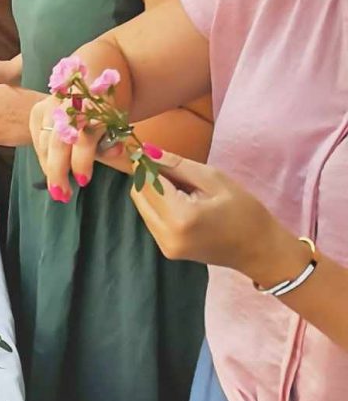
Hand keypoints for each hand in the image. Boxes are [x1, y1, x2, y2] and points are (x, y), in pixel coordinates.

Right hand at [28, 95, 128, 200]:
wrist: (90, 80)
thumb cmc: (105, 108)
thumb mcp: (114, 124)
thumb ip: (111, 142)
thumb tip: (116, 152)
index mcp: (92, 106)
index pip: (84, 137)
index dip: (83, 160)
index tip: (84, 181)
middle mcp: (67, 102)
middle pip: (57, 141)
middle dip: (58, 170)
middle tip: (61, 195)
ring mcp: (49, 103)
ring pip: (44, 142)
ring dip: (50, 168)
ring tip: (58, 189)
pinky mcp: (37, 108)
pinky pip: (37, 139)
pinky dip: (44, 157)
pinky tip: (51, 169)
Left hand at [130, 154, 306, 281]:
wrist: (260, 250)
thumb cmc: (244, 211)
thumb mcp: (212, 178)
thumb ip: (175, 164)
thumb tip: (145, 150)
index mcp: (180, 217)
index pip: (146, 181)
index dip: (146, 163)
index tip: (154, 152)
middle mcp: (166, 235)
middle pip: (138, 194)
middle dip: (149, 177)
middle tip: (177, 172)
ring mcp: (165, 246)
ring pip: (142, 206)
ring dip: (154, 191)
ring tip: (184, 189)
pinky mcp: (167, 250)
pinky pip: (151, 218)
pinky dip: (159, 204)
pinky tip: (183, 202)